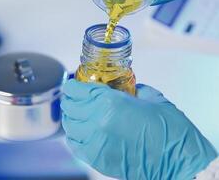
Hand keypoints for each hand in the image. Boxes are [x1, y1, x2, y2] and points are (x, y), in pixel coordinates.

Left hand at [61, 79, 217, 179]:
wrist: (177, 162)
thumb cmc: (169, 130)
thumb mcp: (150, 98)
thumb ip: (129, 89)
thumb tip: (119, 87)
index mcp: (110, 102)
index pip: (76, 90)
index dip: (72, 86)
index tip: (72, 85)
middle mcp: (97, 121)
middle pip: (69, 106)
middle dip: (71, 99)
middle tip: (75, 97)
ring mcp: (94, 141)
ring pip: (69, 126)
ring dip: (71, 117)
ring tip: (77, 113)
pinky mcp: (95, 158)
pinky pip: (74, 144)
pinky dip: (73, 135)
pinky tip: (80, 131)